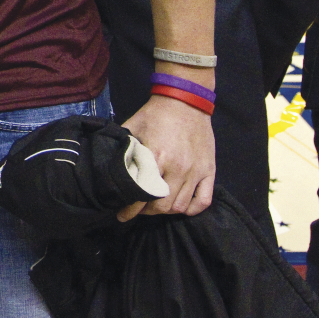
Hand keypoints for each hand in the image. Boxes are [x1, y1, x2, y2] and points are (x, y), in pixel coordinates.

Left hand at [116, 92, 215, 220]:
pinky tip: (180, 207)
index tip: (121, 216)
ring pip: (180, 206)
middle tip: (138, 209)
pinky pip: (203, 201)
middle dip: (146, 212)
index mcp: (156, 158)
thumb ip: (123, 149)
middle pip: (161, 206)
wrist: (185, 101)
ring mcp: (196, 172)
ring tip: (155, 207)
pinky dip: (191, 209)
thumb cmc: (155, 114)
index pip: (141, 194)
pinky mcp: (209, 171)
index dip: (130, 210)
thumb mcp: (132, 128)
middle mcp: (177, 169)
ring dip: (166, 211)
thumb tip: (108, 167)